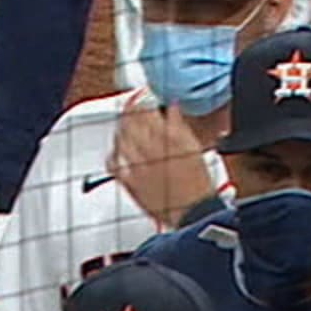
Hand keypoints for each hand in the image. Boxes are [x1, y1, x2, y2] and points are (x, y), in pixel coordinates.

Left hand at [110, 95, 216, 228]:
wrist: (194, 211)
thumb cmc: (197, 183)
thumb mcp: (194, 147)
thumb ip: (180, 124)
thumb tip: (173, 107)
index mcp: (170, 138)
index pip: (148, 112)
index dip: (141, 102)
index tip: (141, 99)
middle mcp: (152, 150)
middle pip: (131, 125)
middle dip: (128, 114)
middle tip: (128, 109)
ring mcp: (139, 167)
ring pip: (121, 141)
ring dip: (119, 131)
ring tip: (121, 126)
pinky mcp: (131, 183)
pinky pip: (115, 166)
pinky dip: (112, 155)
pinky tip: (114, 152)